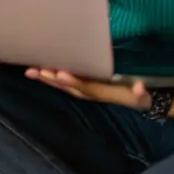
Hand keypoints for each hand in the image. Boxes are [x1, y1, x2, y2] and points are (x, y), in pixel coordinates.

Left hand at [27, 67, 150, 109]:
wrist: (141, 101)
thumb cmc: (140, 94)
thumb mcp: (142, 95)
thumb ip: (140, 92)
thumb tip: (139, 88)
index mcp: (104, 93)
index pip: (86, 88)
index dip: (73, 82)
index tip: (60, 74)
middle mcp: (92, 94)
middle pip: (69, 88)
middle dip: (52, 80)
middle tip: (33, 71)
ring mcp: (88, 91)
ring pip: (65, 87)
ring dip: (48, 80)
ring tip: (31, 71)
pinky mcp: (86, 88)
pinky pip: (67, 84)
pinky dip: (54, 79)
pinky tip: (42, 72)